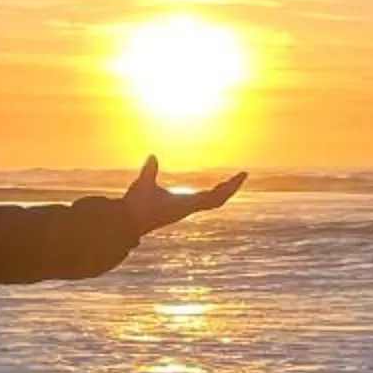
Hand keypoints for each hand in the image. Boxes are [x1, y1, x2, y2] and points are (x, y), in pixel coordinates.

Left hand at [122, 155, 245, 235]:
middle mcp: (188, 207)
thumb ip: (150, 170)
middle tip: (240, 177)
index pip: (203, 196)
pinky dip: (225, 190)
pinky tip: (235, 180)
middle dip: (228, 189)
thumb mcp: (145, 180)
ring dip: (231, 188)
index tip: (224, 183)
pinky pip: (213, 199)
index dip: (215, 189)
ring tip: (243, 176)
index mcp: (180, 202)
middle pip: (215, 199)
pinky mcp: (191, 206)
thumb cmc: (135, 204)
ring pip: (218, 200)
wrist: (129, 216)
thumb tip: (152, 157)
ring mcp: (191, 208)